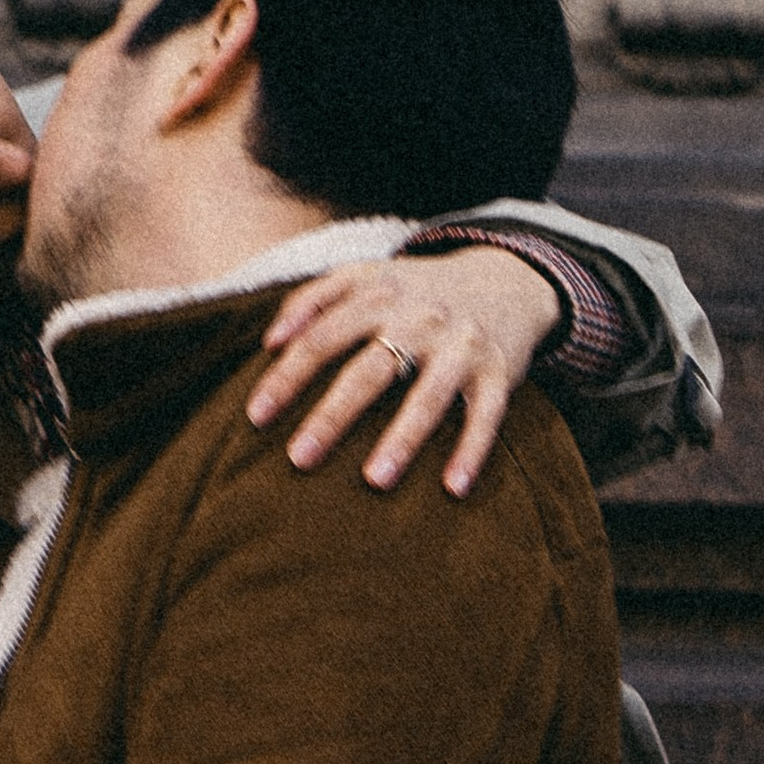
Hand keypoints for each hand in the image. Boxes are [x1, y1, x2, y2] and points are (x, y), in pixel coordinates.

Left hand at [247, 248, 559, 497]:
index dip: (287, 376)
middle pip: (369, 369)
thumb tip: (270, 341)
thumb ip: (314, 298)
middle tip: (299, 458)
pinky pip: (486, 415)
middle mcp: (421, 317)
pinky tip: (452, 488)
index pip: (322, 336)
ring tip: (374, 481)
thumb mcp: (367, 275)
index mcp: (380, 294)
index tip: (257, 417)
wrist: (506, 279)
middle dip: (332, 415)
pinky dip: (472, 451)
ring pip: (429, 395)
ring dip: (402, 439)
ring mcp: (462, 344)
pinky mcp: (499, 370)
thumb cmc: (418, 292)